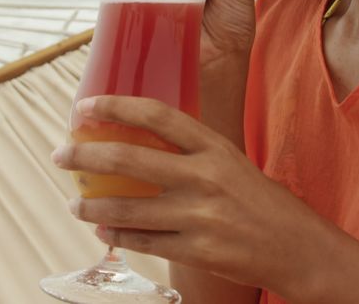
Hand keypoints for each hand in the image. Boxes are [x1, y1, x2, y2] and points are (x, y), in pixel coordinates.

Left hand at [52, 95, 330, 294]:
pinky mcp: (196, 251)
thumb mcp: (231, 162)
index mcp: (214, 146)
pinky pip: (143, 242)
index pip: (156, 116)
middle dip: (84, 157)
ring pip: (126, 209)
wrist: (298, 248)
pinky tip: (104, 232)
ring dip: (91, 207)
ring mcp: (199, 216)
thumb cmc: (261, 201)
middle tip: (60, 156)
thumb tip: (137, 142)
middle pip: (128, 159)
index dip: (115, 106)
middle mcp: (204, 177)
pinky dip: (117, 236)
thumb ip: (191, 152)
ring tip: (74, 204)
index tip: (83, 106)